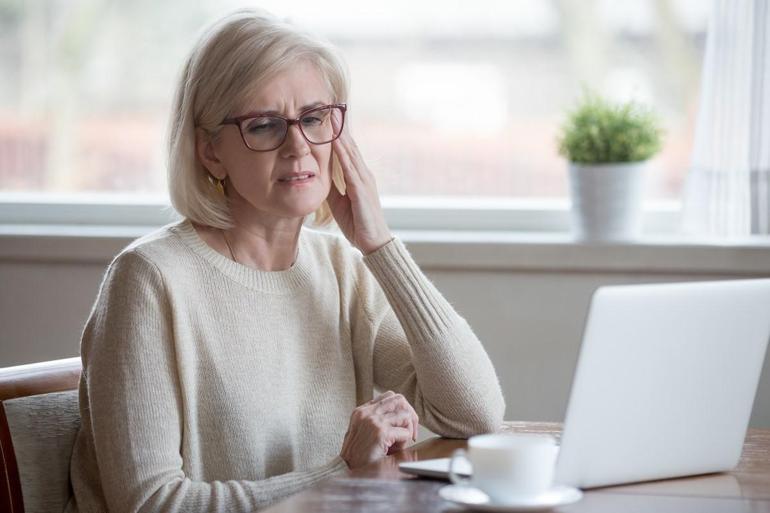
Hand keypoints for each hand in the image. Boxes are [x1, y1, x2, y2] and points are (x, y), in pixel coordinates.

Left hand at [327, 120, 391, 254]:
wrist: (373, 242)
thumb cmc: (358, 224)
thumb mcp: (339, 203)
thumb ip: (332, 188)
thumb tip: (319, 176)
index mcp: (359, 177)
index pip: (348, 152)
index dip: (339, 135)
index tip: (329, 118)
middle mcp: (364, 174)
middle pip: (350, 146)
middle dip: (340, 128)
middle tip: (330, 107)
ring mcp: (364, 180)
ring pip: (350, 152)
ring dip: (340, 134)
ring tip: (332, 117)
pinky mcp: (362, 189)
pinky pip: (350, 167)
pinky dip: (342, 153)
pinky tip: (335, 141)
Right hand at [339, 391, 419, 468]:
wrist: (345, 471)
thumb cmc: (356, 456)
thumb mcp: (362, 432)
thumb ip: (376, 421)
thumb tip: (401, 416)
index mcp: (361, 411)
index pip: (389, 396)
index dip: (401, 409)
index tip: (403, 424)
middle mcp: (367, 413)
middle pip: (399, 400)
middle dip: (410, 415)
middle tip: (411, 432)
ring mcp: (374, 421)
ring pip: (405, 415)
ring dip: (407, 430)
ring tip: (398, 444)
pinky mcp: (381, 433)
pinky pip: (405, 433)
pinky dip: (404, 442)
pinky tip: (394, 450)